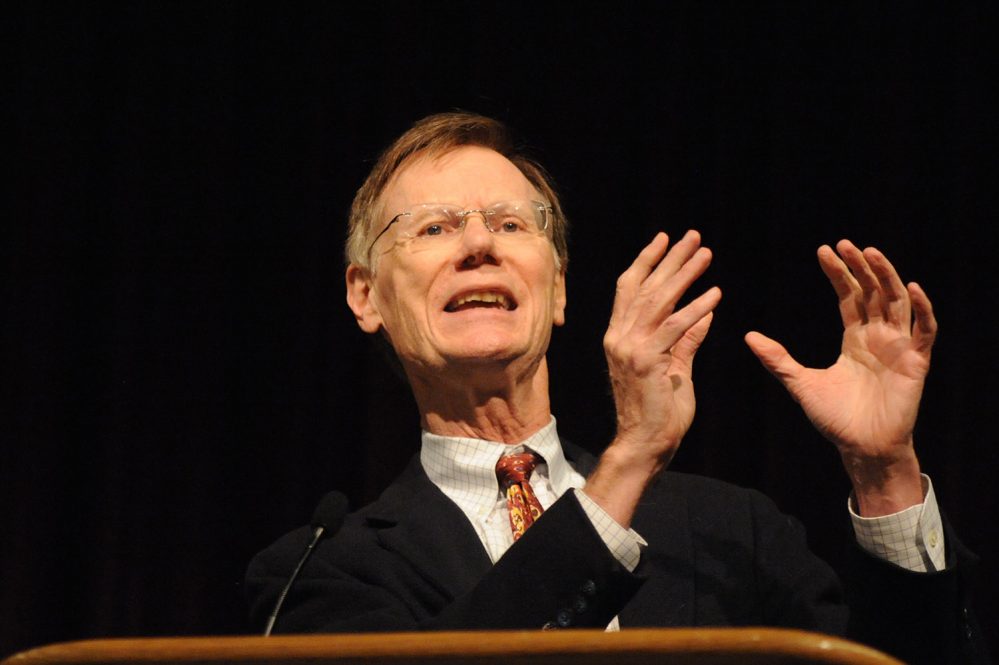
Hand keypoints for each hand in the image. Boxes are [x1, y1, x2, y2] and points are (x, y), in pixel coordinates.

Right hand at [585, 230, 720, 525]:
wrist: (644, 444)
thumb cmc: (659, 412)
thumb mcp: (675, 368)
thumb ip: (686, 341)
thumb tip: (705, 313)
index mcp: (619, 336)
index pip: (629, 288)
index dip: (647, 261)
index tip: (665, 240)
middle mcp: (618, 337)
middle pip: (645, 286)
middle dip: (670, 258)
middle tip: (694, 236)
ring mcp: (630, 349)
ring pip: (658, 301)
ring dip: (685, 275)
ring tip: (706, 255)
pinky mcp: (646, 361)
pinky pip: (674, 328)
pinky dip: (696, 309)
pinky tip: (715, 295)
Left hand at [745, 240, 935, 514]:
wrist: (861, 449)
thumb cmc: (835, 419)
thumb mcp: (800, 384)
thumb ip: (778, 359)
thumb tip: (748, 336)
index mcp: (855, 339)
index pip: (849, 296)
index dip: (838, 273)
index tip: (823, 250)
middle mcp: (879, 337)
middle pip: (873, 292)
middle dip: (860, 267)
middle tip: (845, 244)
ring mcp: (899, 348)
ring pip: (898, 302)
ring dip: (886, 276)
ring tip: (871, 253)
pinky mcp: (916, 362)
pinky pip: (924, 330)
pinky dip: (922, 308)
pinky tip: (912, 286)